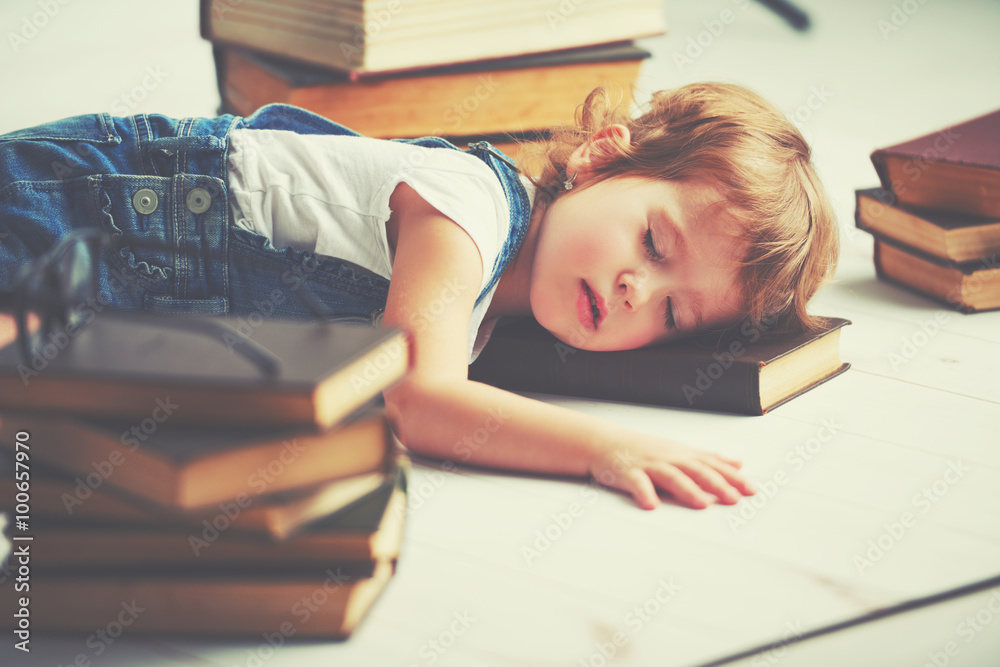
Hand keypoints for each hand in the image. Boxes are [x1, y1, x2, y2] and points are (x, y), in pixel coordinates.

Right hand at [588, 436, 754, 509]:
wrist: (605, 442)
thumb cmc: (645, 449)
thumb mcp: (680, 451)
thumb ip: (710, 458)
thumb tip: (739, 462)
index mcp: (683, 455)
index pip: (712, 465)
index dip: (732, 477)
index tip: (752, 490)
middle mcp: (669, 458)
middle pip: (696, 470)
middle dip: (716, 484)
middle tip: (734, 499)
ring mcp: (648, 465)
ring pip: (670, 476)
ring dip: (686, 490)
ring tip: (702, 504)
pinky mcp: (628, 473)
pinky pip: (637, 483)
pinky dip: (644, 493)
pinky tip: (652, 505)